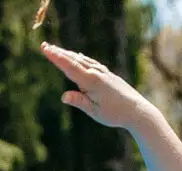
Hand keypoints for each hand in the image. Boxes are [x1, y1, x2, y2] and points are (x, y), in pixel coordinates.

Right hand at [41, 43, 157, 131]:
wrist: (137, 110)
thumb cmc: (115, 114)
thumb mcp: (94, 112)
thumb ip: (79, 102)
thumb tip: (63, 96)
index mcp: (91, 81)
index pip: (69, 67)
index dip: (56, 57)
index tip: (45, 49)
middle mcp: (96, 73)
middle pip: (73, 60)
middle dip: (58, 53)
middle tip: (44, 46)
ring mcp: (102, 72)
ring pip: (82, 60)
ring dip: (68, 54)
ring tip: (55, 49)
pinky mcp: (107, 74)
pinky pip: (90, 62)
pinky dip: (80, 58)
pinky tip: (76, 56)